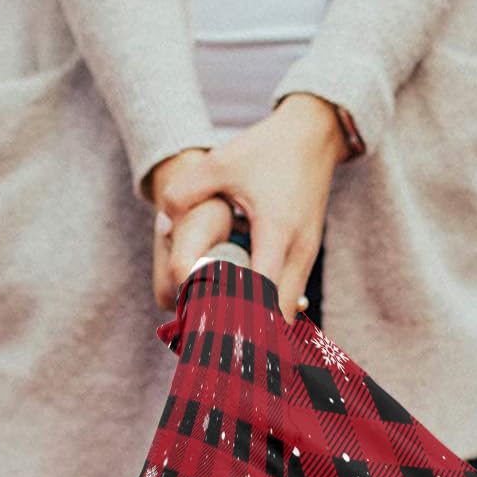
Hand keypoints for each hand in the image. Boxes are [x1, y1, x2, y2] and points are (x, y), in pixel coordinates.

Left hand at [154, 95, 347, 322]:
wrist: (314, 134)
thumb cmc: (267, 149)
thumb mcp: (222, 162)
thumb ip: (185, 191)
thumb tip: (162, 226)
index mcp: (276, 232)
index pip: (261, 294)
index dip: (238, 318)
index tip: (213, 333)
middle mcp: (298, 251)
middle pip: (279, 316)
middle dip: (251, 333)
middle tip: (216, 342)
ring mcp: (307, 257)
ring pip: (287, 311)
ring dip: (260, 323)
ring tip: (227, 332)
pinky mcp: (307, 256)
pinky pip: (289, 296)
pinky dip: (269, 309)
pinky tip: (243, 311)